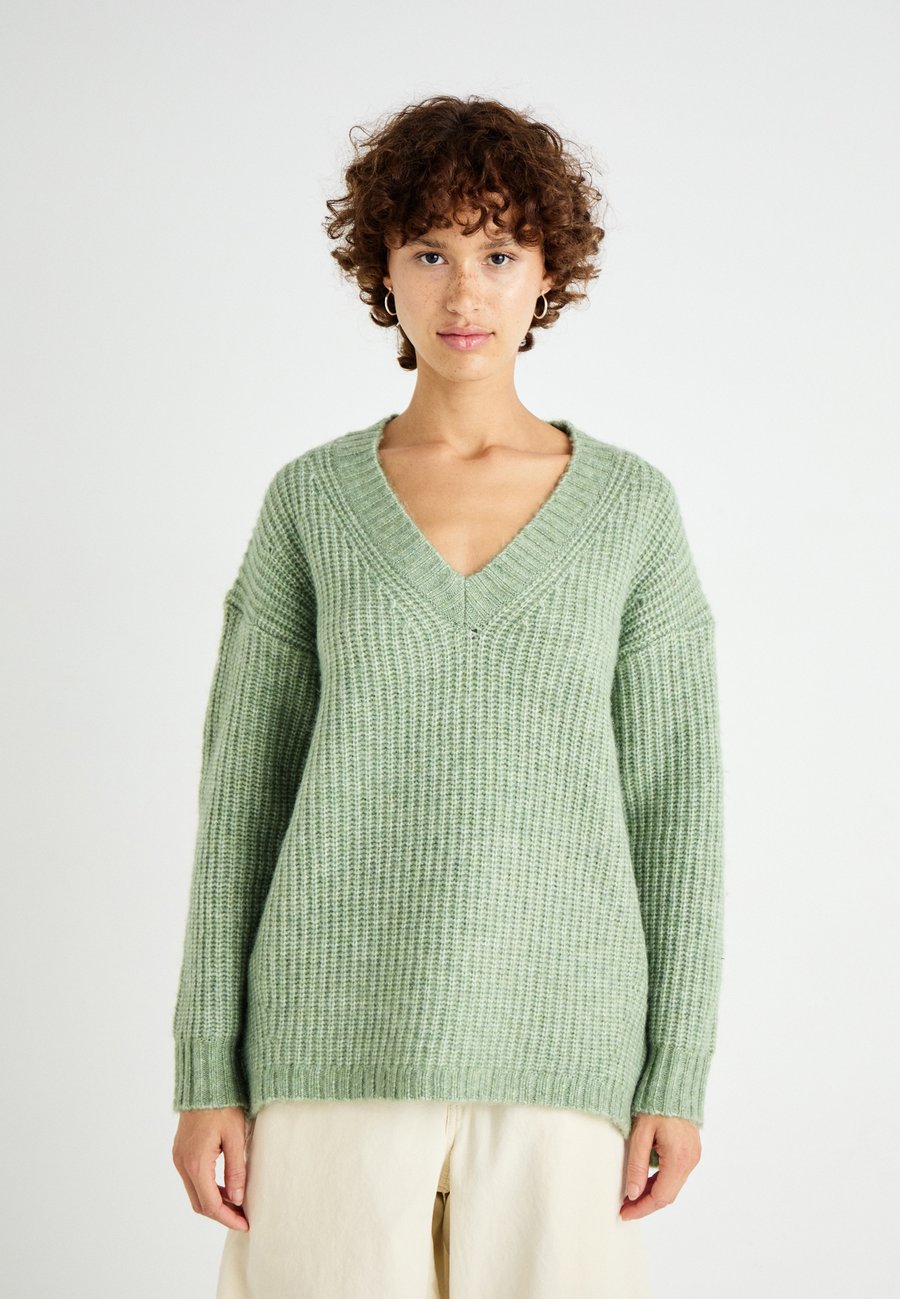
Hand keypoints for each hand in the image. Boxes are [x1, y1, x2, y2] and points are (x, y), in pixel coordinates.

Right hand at [172, 1106, 250, 1230]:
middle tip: (243, 1217)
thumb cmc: (223, 1105)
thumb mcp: (235, 1137)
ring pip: (195, 1193)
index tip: (245, 1224)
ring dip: (214, 1202)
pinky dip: (207, 1188)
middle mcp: (183, 1164)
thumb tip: (237, 1199)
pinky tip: (225, 1187)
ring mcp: (179, 1158)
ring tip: (237, 1204)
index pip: (211, 1204)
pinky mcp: (180, 1152)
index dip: (228, 1218)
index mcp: (196, 1163)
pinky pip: (192, 1179)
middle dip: (221, 1214)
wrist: (204, 1082)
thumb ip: (236, 1170)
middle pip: (200, 1203)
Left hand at [619, 1112, 700, 1218]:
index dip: (641, 1208)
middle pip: (668, 1195)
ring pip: (672, 1186)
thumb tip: (633, 1194)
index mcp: (679, 1159)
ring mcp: (693, 1157)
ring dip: (653, 1193)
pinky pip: (676, 1174)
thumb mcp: (640, 1134)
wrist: (674, 1083)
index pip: (660, 1197)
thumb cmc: (655, 1104)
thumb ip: (637, 1165)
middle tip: (624, 1207)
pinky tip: (645, 1181)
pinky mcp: (692, 1151)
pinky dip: (661, 1181)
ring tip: (631, 1196)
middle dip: (646, 1204)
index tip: (623, 1213)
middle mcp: (690, 1161)